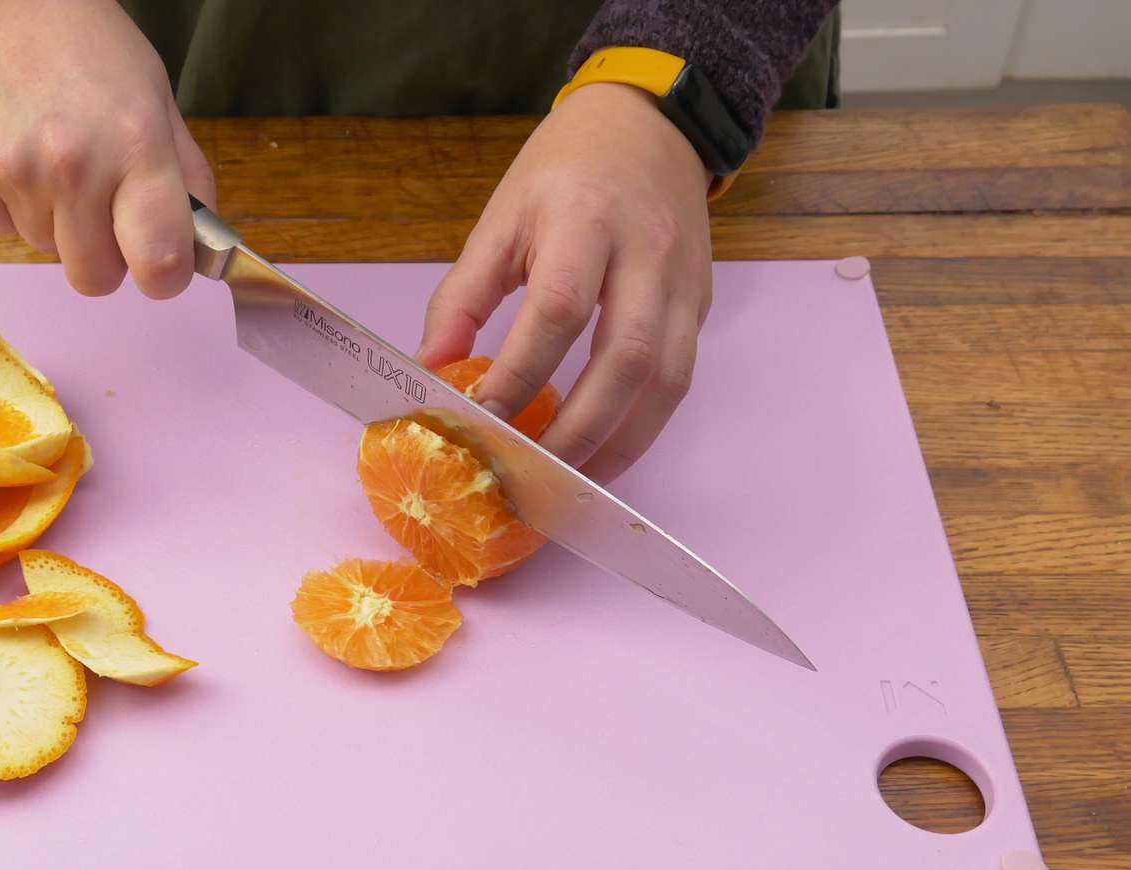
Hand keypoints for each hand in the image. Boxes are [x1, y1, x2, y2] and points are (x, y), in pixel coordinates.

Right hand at [0, 0, 214, 298]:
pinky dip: (6, 201)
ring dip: (52, 218)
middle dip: (102, 254)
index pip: (160, 263)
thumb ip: (186, 180)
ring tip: (46, 152)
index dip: (163, 276)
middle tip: (98, 202)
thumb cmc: (86, 47)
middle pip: (94, 278)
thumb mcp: (157, 100)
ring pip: (44, 249)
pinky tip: (10, 146)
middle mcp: (73, 167)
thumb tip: (200, 251)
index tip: (159, 261)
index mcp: (136, 148)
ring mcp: (11, 172)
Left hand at [417, 83, 712, 482]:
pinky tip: (602, 452)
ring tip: (569, 483)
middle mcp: (646, 253)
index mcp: (585, 220)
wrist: (651, 124)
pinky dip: (642, 426)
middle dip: (577, 429)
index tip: (481, 423)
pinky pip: (679, 379)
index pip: (557, 311)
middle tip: (531, 475)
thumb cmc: (564, 171)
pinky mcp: (700, 305)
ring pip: (666, 380)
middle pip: (625, 359)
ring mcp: (683, 283)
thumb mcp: (501, 218)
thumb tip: (430, 369)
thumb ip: (463, 295)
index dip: (519, 376)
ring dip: (619, 444)